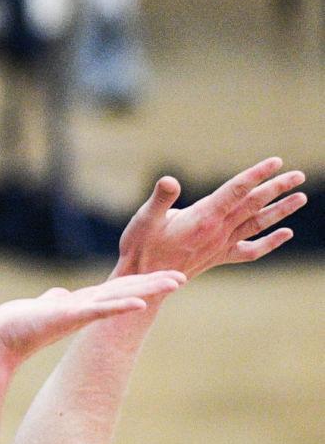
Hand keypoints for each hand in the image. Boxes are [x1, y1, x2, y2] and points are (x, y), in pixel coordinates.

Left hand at [0, 271, 185, 366]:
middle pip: (126, 292)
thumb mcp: (42, 306)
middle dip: (153, 285)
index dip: (139, 282)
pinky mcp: (69, 317)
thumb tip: (57, 295)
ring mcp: (80, 313)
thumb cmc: (17, 324)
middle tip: (183, 277)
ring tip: (174, 282)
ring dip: (146, 291)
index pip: (116, 289)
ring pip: (120, 299)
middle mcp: (86, 308)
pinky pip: (99, 311)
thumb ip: (53, 300)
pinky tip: (138, 303)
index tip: (162, 274)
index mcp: (81, 303)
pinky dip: (119, 306)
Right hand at [116, 158, 305, 279]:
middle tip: (298, 174)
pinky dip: (270, 242)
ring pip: (257, 225)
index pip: (236, 190)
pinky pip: (251, 250)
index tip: (276, 161)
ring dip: (280, 210)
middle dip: (276, 188)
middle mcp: (218, 231)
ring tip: (301, 198)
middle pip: (253, 205)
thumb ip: (160, 199)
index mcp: (203, 218)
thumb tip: (169, 180)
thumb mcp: (144, 219)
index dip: (256, 174)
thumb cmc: (141, 247)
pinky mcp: (219, 256)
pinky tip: (285, 234)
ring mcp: (221, 245)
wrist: (145, 282)